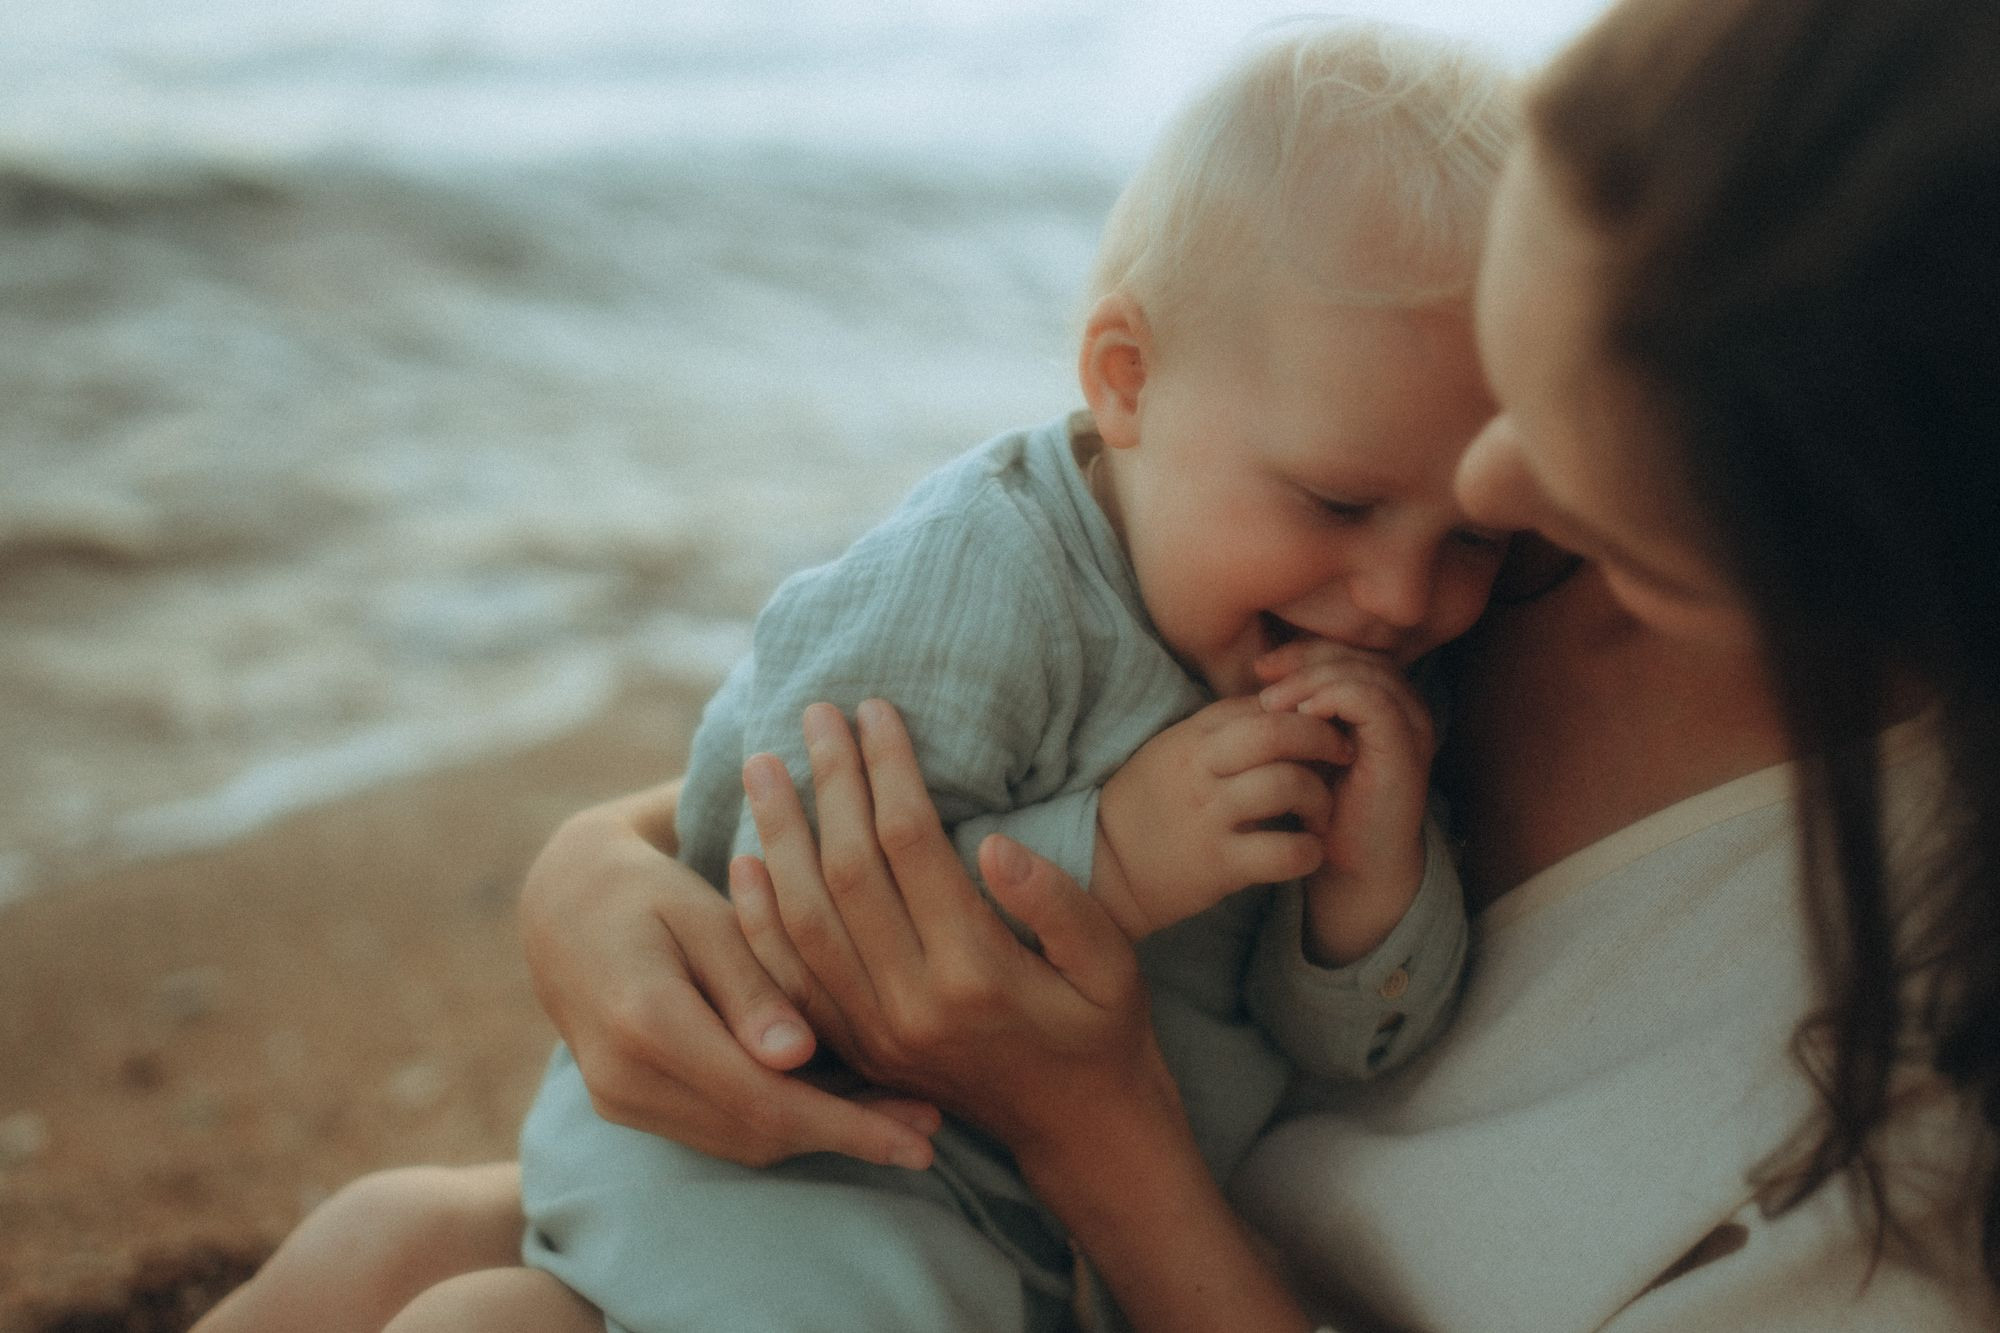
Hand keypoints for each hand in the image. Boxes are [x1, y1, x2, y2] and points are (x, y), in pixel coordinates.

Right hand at [517, 780, 939, 1168]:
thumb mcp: (702, 916)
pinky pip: (717, 1129)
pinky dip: (781, 1124)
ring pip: (740, 1141)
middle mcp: (625, 1077)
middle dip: (848, 1137)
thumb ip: (751, 985)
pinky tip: (838, 1106)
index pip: (764, 1098)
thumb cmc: (646, 892)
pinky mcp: (626, 1104)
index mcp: (647, 1021)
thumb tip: (798, 1058)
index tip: (917, 1137)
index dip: (847, 1125)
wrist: (559, 904)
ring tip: (900, 1120)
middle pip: (757, 1132)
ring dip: (820, 1136)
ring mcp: (619, 1099)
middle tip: (929, 1129)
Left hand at [734, 700, 1313, 1332]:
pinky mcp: (855, 1048)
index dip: (888, 769)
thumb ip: (1057, 904)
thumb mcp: (1114, 964)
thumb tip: (991, 842)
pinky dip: (759, 917)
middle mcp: (910, 1003)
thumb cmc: (1104, 1033)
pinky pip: (788, 976)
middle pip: (846, 872)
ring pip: (803, 920)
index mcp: (975, 971)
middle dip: (827, 783)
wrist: (1080, 1135)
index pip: (910, 845)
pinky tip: (745, 859)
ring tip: (762, 766)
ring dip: (778, 836)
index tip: (877, 710)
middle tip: (814, 712)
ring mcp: (873, 1031)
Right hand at [1095, 697, 1355, 937]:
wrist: (1103, 868)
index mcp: (1192, 736)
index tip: (1325, 724)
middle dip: (1323, 738)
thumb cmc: (1149, 804)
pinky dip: (1309, 851)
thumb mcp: (1174, 750)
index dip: (1304, 708)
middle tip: (1342, 755)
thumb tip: (1281, 701)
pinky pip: (1285, 851)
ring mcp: (1209, 816)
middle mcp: (1199, 769)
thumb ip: (1222, 727)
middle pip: (1279, 732)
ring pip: (1289, 785)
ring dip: (1321, 798)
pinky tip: (1307, 851)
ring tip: (1321, 812)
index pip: (1262, 703)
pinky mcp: (1219, 865)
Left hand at [1254, 643, 1435, 964]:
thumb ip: (1296, 708)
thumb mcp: (1304, 746)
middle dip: (1304, 659)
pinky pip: (1371, 700)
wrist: (1353, 867)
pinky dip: (1332, 698)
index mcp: (1383, 701)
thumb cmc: (1325, 809)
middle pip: (1355, 654)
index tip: (1260, 669)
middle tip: (1262, 676)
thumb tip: (1260, 669)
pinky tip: (1300, 715)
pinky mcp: (1406, 747)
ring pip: (1363, 670)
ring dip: (1312, 679)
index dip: (1303, 652)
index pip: (1345, 652)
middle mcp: (1405, 706)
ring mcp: (1411, 725)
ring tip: (1274, 701)